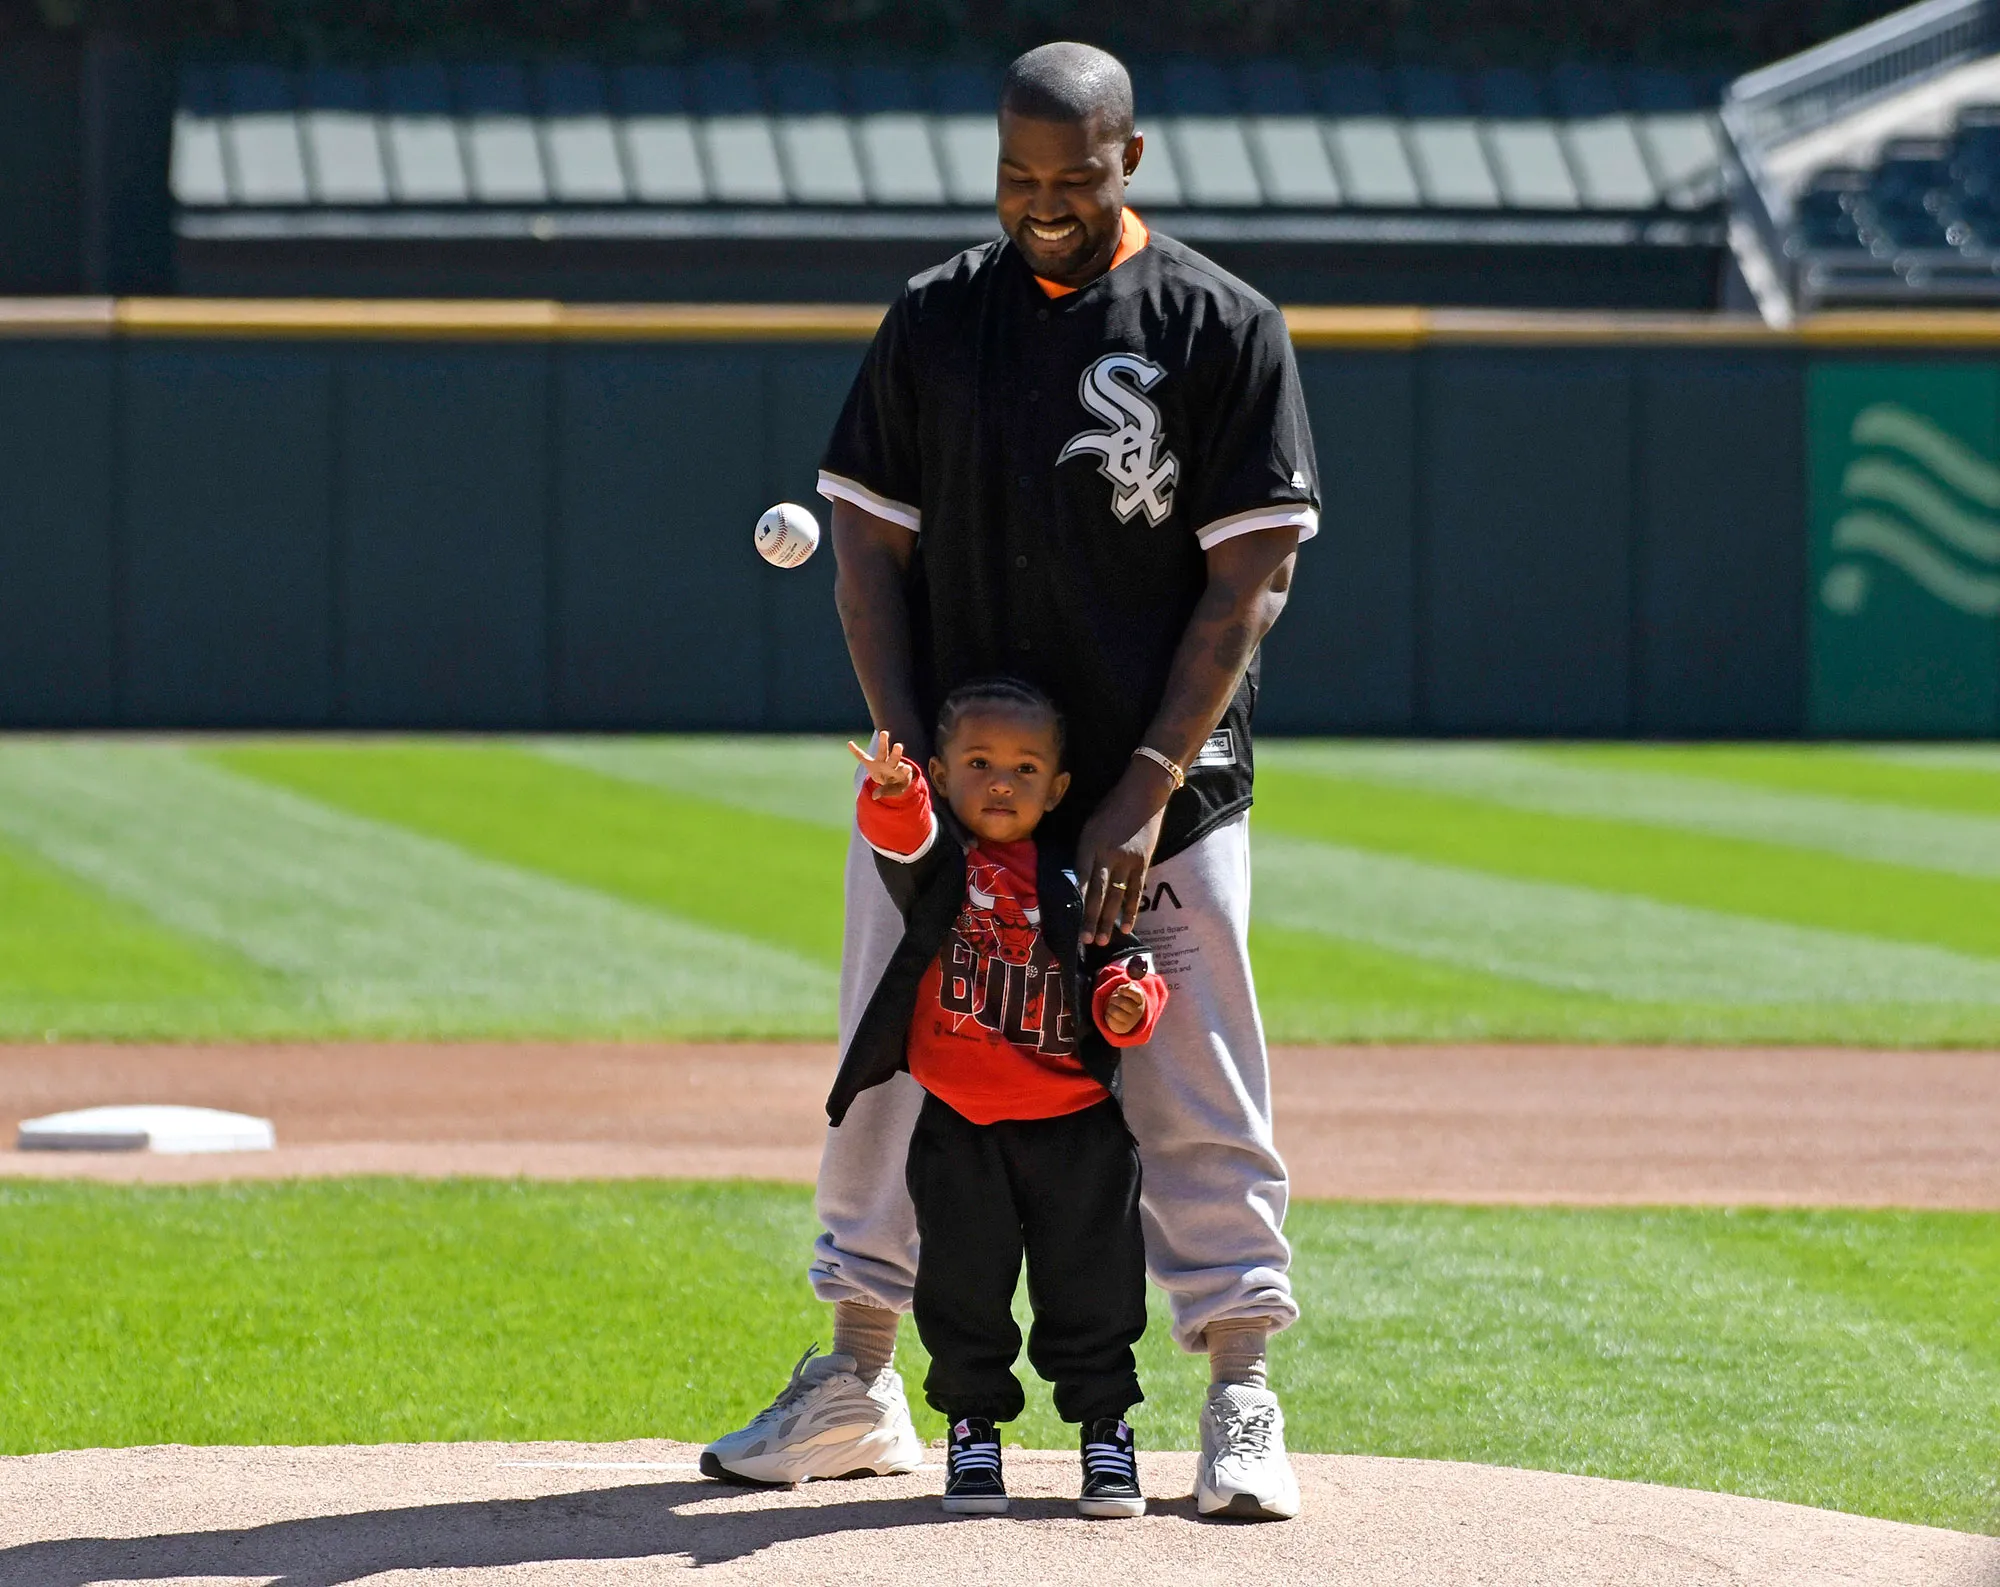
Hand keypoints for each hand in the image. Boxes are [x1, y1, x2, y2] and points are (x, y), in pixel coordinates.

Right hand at [848, 730, 913, 796]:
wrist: (891, 780)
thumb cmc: (895, 785)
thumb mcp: (893, 790)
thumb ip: (885, 792)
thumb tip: (874, 796)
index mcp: (899, 774)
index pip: (902, 771)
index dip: (905, 770)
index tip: (908, 767)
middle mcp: (891, 765)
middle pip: (894, 758)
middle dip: (896, 752)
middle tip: (899, 745)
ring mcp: (882, 762)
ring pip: (883, 751)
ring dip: (883, 742)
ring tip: (884, 733)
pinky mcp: (872, 763)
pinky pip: (862, 757)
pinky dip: (856, 751)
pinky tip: (850, 744)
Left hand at [1075, 765, 1169, 945]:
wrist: (1143, 794)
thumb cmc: (1112, 807)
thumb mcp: (1090, 826)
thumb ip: (1085, 851)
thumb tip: (1078, 878)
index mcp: (1089, 844)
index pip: (1080, 879)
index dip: (1075, 902)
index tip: (1068, 921)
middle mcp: (1107, 855)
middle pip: (1097, 892)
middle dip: (1090, 918)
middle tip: (1085, 940)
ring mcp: (1127, 860)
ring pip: (1116, 896)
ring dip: (1108, 920)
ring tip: (1102, 940)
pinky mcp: (1143, 863)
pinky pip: (1136, 891)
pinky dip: (1130, 910)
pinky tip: (1126, 926)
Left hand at [1102, 979, 1147, 1035]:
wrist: (1126, 1018)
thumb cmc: (1126, 1001)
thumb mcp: (1129, 990)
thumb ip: (1129, 985)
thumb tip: (1127, 981)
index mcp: (1141, 1001)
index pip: (1133, 993)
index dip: (1123, 990)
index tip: (1120, 991)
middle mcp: (1138, 1012)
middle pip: (1122, 1002)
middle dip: (1114, 998)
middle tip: (1115, 999)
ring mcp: (1130, 1021)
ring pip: (1114, 1011)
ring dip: (1110, 1006)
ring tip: (1113, 1006)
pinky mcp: (1121, 1028)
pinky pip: (1109, 1018)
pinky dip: (1107, 1014)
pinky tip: (1112, 1014)